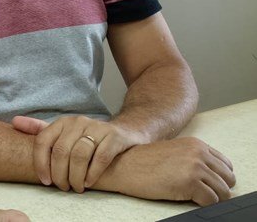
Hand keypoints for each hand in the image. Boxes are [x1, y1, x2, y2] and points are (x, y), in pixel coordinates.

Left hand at [11, 115, 143, 191]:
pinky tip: (89, 182)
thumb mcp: (63, 131)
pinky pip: (100, 158)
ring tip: (76, 187)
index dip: (41, 163)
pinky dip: (92, 173)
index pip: (43, 141)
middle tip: (63, 187)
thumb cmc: (86, 137)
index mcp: (62, 123)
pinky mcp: (114, 137)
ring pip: (79, 156)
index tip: (44, 181)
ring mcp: (97, 128)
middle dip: (59, 174)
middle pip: (60, 152)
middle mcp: (77, 122)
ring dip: (75, 177)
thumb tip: (14, 122)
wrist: (123, 131)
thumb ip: (39, 129)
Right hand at [103, 137, 234, 205]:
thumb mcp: (172, 152)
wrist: (120, 164)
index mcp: (196, 144)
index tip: (209, 185)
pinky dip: (203, 204)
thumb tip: (210, 176)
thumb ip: (192, 158)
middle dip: (219, 189)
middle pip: (228, 179)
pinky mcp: (190, 182)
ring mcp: (195, 167)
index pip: (226, 165)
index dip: (219, 178)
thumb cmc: (142, 162)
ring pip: (223, 192)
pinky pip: (211, 201)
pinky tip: (188, 199)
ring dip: (212, 198)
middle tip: (203, 194)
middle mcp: (199, 153)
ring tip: (194, 198)